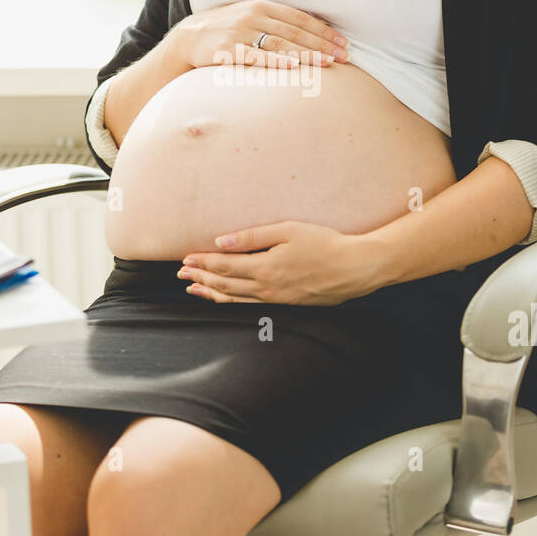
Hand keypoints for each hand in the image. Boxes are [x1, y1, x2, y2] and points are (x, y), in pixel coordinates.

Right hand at [167, 0, 348, 70]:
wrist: (187, 38)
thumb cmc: (226, 30)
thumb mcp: (250, 17)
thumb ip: (277, 22)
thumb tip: (313, 27)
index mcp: (261, 5)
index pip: (300, 18)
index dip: (323, 31)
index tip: (343, 43)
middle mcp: (253, 16)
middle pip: (295, 31)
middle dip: (322, 44)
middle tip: (344, 56)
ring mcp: (239, 32)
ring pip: (280, 44)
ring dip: (307, 54)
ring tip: (328, 63)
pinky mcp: (227, 50)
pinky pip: (256, 56)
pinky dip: (276, 60)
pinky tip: (293, 65)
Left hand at [176, 220, 379, 305]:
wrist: (355, 268)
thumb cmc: (325, 243)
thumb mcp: (288, 230)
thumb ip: (252, 236)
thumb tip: (222, 241)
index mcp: (265, 268)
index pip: (224, 265)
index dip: (202, 262)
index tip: (185, 259)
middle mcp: (266, 288)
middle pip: (224, 284)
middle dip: (200, 277)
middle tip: (181, 273)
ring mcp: (276, 299)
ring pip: (234, 298)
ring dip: (211, 292)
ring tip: (193, 288)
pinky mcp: (285, 304)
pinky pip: (249, 305)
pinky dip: (231, 301)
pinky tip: (224, 297)